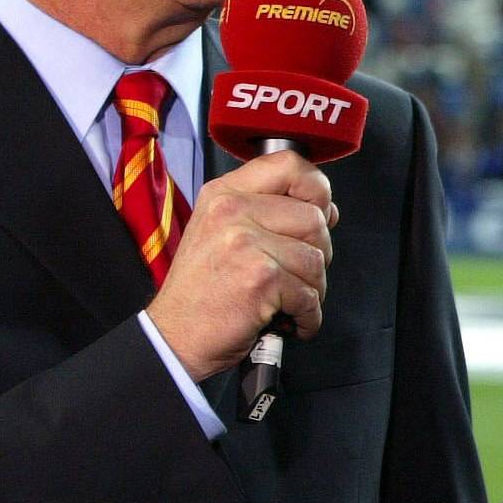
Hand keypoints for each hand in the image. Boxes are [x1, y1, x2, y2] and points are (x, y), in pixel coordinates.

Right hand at [145, 149, 336, 374]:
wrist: (175, 337)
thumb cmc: (203, 291)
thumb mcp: (222, 233)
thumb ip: (270, 212)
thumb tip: (327, 209)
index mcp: (224, 194)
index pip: (288, 165)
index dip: (316, 188)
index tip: (319, 212)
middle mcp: (232, 211)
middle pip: (314, 217)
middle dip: (319, 252)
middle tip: (297, 274)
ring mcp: (245, 244)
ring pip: (317, 259)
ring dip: (314, 289)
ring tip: (290, 300)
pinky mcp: (260, 279)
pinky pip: (310, 295)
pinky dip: (308, 316)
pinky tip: (290, 320)